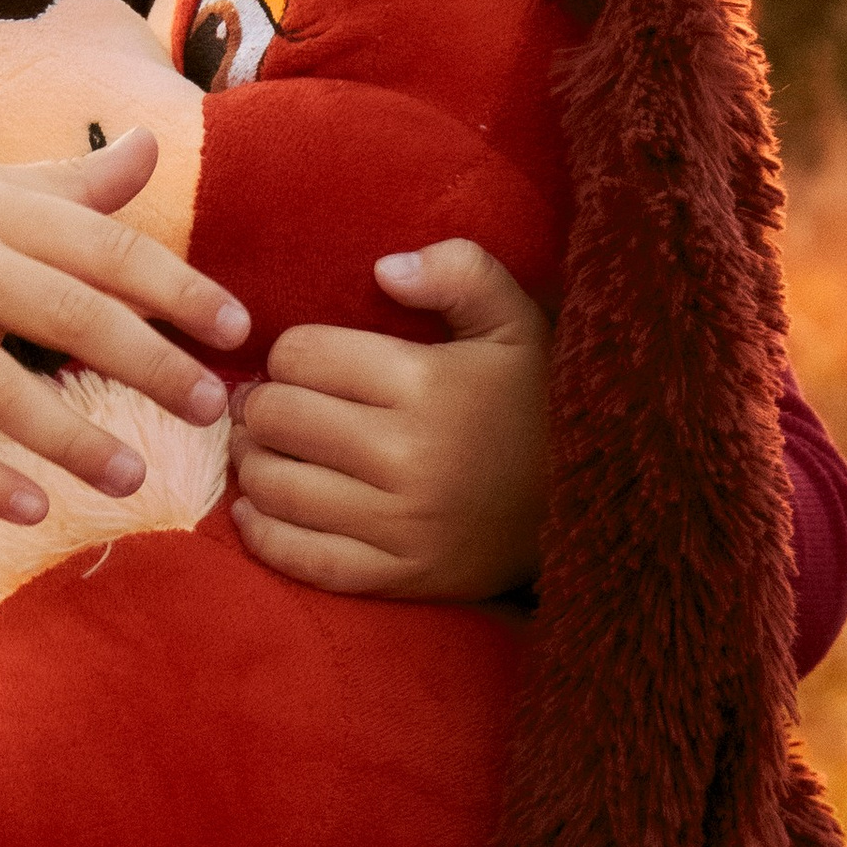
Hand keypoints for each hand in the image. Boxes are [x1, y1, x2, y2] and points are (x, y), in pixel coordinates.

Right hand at [0, 133, 247, 525]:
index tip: (236, 328)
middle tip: (213, 408)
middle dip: (147, 362)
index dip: (177, 287)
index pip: (106, 247)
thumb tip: (155, 146)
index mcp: (0, 211)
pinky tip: (32, 510)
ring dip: (69, 436)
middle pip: (66, 313)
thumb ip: (76, 184)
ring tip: (135, 476)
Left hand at [230, 240, 549, 600]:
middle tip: (272, 406)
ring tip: (265, 450)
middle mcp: (406, 457)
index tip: (303, 364)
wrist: (593, 507)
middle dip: (263, 405)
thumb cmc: (538, 404)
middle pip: (279, 419)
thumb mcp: (517, 320)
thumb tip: (384, 270)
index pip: (302, 356)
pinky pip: (302, 559)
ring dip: (254, 464)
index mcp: (426, 385)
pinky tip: (257, 510)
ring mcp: (400, 525)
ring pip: (276, 488)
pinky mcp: (399, 577)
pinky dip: (262, 534)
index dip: (289, 353)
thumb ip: (460, 272)